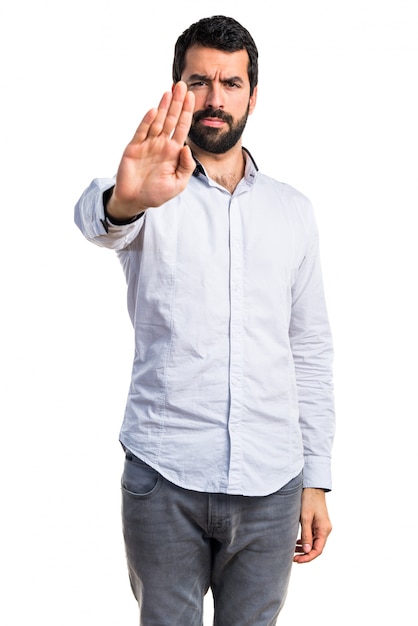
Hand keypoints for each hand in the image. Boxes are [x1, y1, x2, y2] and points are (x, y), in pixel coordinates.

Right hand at [107, 81, 195, 219]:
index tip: (191, 96)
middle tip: (181, 85)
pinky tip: (153, 110)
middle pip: (170, 119)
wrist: (135, 200)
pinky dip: (147, 121)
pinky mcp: (134, 147)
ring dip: (163, 107)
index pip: (182, 127)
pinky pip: (141, 132)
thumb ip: (186, 166)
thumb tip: (188, 148)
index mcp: (173, 152)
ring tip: (169, 91)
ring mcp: (147, 144)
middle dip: (176, 102)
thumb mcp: (178, 184)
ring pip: (157, 121)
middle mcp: (161, 144)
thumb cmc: (157, 193)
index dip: (186, 112)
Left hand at [293, 488, 331, 563]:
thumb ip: (306, 534)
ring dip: (305, 548)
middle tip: (293, 558)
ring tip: (293, 551)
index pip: (318, 550)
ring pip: (314, 543)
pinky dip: (306, 541)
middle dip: (305, 554)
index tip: (297, 560)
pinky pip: (313, 536)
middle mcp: (325, 530)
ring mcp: (322, 527)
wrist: (313, 487)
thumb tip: (306, 551)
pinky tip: (298, 542)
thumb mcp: (305, 517)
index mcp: (324, 530)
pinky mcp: (318, 523)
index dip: (307, 557)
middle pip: (316, 548)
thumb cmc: (309, 500)